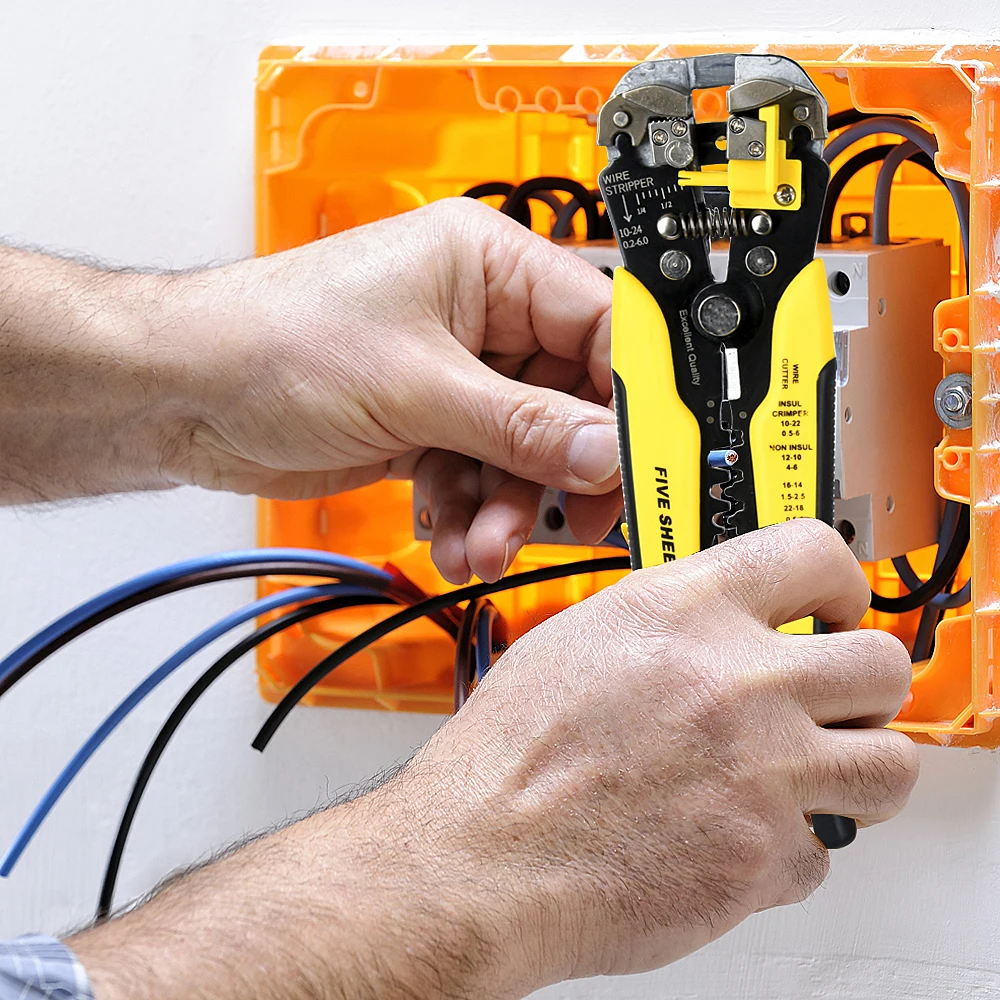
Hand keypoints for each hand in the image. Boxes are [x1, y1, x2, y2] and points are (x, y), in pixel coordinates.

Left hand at [171, 199, 622, 581]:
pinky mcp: (428, 424)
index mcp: (489, 266)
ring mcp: (454, 375)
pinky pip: (479, 473)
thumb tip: (606, 451)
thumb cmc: (272, 343)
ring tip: (480, 545)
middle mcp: (480, 316)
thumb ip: (522, 427)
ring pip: (523, 450)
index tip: (647, 458)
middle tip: (572, 519)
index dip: (630, 397)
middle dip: (559, 470)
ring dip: (508, 506)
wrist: (183, 395)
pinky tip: (446, 535)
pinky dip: (468, 511)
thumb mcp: (417, 388)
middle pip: (568, 401)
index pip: (600, 327)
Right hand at [393, 519, 916, 991]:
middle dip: (866, 686)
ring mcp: (759, 771)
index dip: (842, 580)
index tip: (839, 603)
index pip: (813, 554)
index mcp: (682, 612)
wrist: (481, 854)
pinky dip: (787, 850)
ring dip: (860, 770)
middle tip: (841, 702)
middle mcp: (734, 681)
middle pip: (879, 664)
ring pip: (888, 764)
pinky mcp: (762, 856)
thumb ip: (668, 623)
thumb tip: (718, 629)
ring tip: (821, 776)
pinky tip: (736, 839)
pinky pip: (820, 851)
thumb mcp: (581, 640)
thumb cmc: (508, 756)